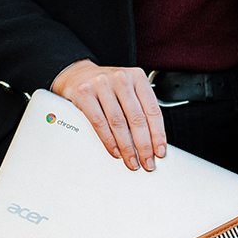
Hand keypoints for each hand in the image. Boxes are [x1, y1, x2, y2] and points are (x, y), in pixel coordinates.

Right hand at [51, 59, 166, 171]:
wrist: (77, 74)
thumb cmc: (108, 88)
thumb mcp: (128, 91)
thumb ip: (140, 109)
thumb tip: (152, 142)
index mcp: (137, 77)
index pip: (153, 110)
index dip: (158, 135)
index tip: (160, 152)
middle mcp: (121, 78)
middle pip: (137, 118)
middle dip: (144, 146)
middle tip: (147, 163)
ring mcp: (102, 84)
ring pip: (119, 122)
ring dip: (127, 147)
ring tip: (131, 161)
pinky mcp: (85, 93)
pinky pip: (99, 122)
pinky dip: (108, 140)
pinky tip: (115, 151)